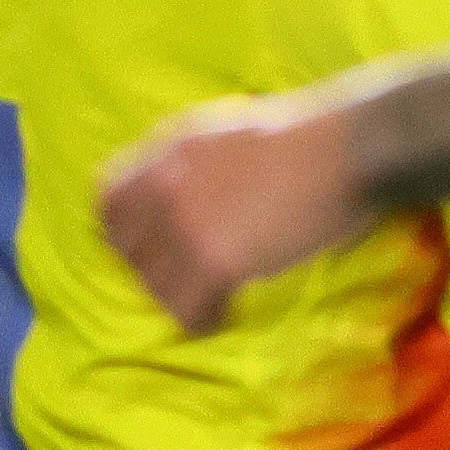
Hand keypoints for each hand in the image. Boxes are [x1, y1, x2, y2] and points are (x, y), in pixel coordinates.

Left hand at [99, 99, 368, 336]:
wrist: (342, 151)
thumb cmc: (298, 137)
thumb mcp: (221, 129)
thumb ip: (184, 160)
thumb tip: (163, 189)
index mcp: (167, 150)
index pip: (106, 200)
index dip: (123, 229)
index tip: (150, 244)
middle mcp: (166, 186)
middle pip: (127, 250)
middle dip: (151, 269)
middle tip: (183, 277)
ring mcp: (189, 225)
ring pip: (155, 287)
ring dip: (179, 298)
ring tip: (207, 300)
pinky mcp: (219, 261)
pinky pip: (190, 311)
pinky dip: (204, 320)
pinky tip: (225, 313)